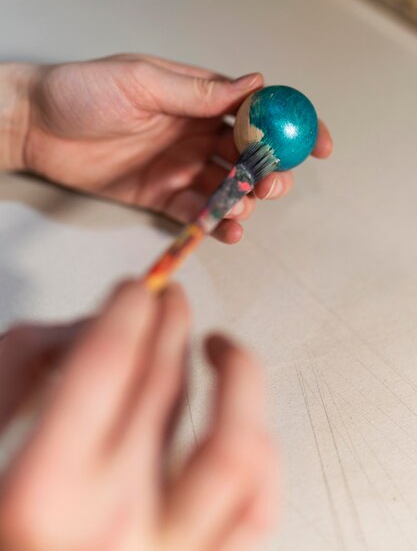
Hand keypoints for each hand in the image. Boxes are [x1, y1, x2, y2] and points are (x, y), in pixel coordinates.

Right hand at [0, 281, 276, 550]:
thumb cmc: (7, 522)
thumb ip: (27, 366)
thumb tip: (95, 325)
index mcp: (45, 493)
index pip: (109, 362)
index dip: (130, 308)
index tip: (138, 290)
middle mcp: (114, 524)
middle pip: (164, 384)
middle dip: (169, 322)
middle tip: (169, 301)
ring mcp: (167, 550)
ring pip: (236, 446)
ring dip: (237, 377)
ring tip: (222, 347)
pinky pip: (257, 505)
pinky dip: (261, 449)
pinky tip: (243, 418)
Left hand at [2, 55, 331, 242]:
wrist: (37, 127)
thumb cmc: (84, 93)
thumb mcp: (142, 81)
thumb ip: (198, 91)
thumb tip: (254, 85)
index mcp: (197, 99)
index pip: (256, 110)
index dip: (292, 124)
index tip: (318, 144)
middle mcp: (195, 134)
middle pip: (250, 155)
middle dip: (270, 171)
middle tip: (269, 184)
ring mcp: (180, 167)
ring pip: (228, 188)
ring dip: (245, 200)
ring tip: (243, 208)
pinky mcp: (161, 196)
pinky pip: (197, 213)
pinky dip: (216, 223)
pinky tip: (228, 230)